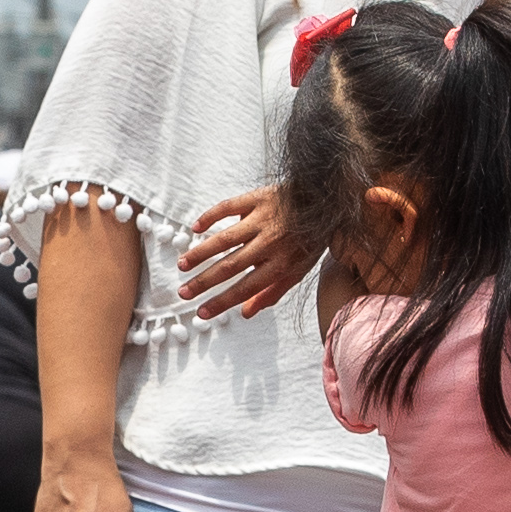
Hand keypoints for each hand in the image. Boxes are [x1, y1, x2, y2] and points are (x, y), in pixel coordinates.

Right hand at [176, 184, 326, 323]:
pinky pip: (228, 207)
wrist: (327, 200)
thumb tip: (245, 313)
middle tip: (183, 293)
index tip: (201, 312)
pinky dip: (210, 217)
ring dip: (201, 253)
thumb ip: (272, 292)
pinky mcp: (257, 198)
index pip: (246, 287)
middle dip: (204, 282)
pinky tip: (195, 228)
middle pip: (231, 266)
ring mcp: (263, 219)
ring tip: (183, 264)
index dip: (222, 301)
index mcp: (282, 263)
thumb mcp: (298, 271)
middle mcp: (270, 242)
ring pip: (225, 238)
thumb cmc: (309, 240)